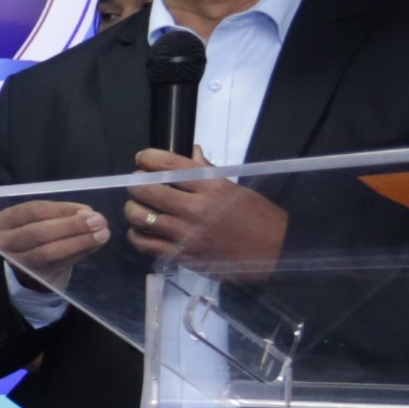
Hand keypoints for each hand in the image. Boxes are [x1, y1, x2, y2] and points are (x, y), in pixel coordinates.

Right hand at [0, 197, 107, 291]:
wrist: (26, 265)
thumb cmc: (34, 233)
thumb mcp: (37, 219)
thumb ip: (59, 214)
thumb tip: (87, 214)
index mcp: (2, 221)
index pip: (33, 211)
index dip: (62, 210)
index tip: (87, 209)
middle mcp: (3, 243)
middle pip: (40, 233)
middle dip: (72, 226)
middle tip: (98, 221)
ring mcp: (17, 263)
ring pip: (49, 252)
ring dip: (79, 242)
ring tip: (103, 234)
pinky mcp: (34, 277)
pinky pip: (59, 264)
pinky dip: (80, 253)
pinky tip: (96, 244)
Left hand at [123, 148, 288, 281]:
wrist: (275, 251)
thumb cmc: (258, 216)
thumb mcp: (235, 188)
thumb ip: (208, 171)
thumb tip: (191, 151)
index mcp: (211, 186)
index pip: (169, 165)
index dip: (148, 158)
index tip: (142, 158)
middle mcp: (196, 208)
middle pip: (147, 190)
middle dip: (135, 183)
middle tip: (137, 184)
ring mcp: (187, 234)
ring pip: (141, 217)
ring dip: (133, 209)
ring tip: (138, 208)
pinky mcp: (182, 255)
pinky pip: (145, 244)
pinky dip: (136, 235)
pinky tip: (142, 231)